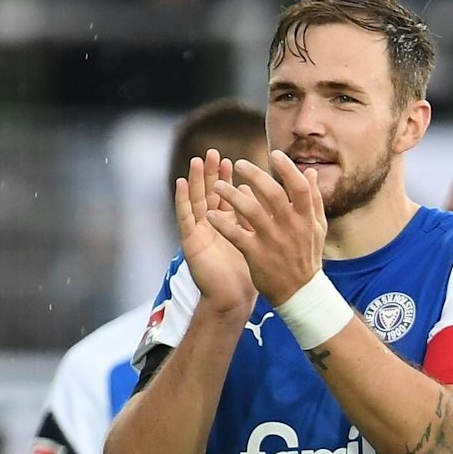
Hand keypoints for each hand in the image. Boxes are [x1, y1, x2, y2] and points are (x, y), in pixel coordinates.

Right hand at [174, 150, 257, 316]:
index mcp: (232, 226)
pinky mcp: (192, 242)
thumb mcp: (260, 242)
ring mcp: (202, 232)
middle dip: (213, 173)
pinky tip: (179, 183)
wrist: (236, 299)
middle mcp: (215, 226)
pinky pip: (185, 217)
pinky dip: (181, 199)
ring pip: (197, 200)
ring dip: (195, 180)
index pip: (230, 197)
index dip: (232, 180)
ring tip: (196, 161)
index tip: (236, 161)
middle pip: (212, 194)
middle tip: (214, 153)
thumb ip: (265, 221)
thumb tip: (273, 200)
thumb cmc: (249, 274)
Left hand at [208, 151, 328, 304]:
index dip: (287, 168)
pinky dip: (222, 223)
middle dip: (254, 174)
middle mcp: (290, 227)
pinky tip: (211, 215)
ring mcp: (273, 241)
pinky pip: (236, 235)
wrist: (300, 294)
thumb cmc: (307, 257)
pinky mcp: (257, 255)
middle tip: (239, 164)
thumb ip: (314, 199)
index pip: (299, 187)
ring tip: (217, 186)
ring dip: (231, 194)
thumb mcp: (317, 228)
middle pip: (272, 193)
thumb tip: (309, 172)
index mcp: (306, 219)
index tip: (274, 154)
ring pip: (250, 210)